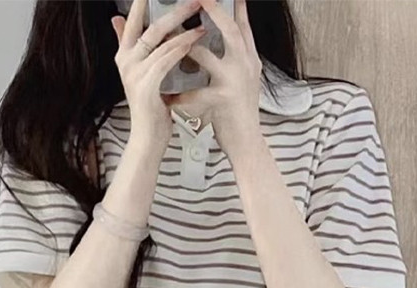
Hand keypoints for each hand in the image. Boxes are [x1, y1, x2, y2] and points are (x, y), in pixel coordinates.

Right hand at [110, 0, 207, 153]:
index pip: (132, 21)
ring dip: (184, 27)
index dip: (141, 3)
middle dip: (175, 10)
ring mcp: (134, 73)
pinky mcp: (146, 85)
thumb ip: (137, 50)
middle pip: (150, 26)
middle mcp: (125, 61)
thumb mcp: (143, 76)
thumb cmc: (151, 110)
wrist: (148, 140)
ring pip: (160, 40)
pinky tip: (196, 39)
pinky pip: (166, 59)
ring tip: (203, 16)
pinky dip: (181, 47)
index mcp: (124, 56)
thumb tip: (119, 21)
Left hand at [170, 0, 262, 155]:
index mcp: (249, 60)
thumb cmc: (239, 115)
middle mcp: (245, 66)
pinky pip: (194, 93)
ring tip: (168, 39)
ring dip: (184, 46)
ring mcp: (235, 81)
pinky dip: (180, 97)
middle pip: (230, 29)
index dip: (235, 7)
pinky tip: (168, 98)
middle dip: (214, 10)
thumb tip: (221, 46)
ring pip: (205, 55)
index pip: (243, 26)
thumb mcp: (243, 83)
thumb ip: (235, 62)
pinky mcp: (223, 99)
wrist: (248, 144)